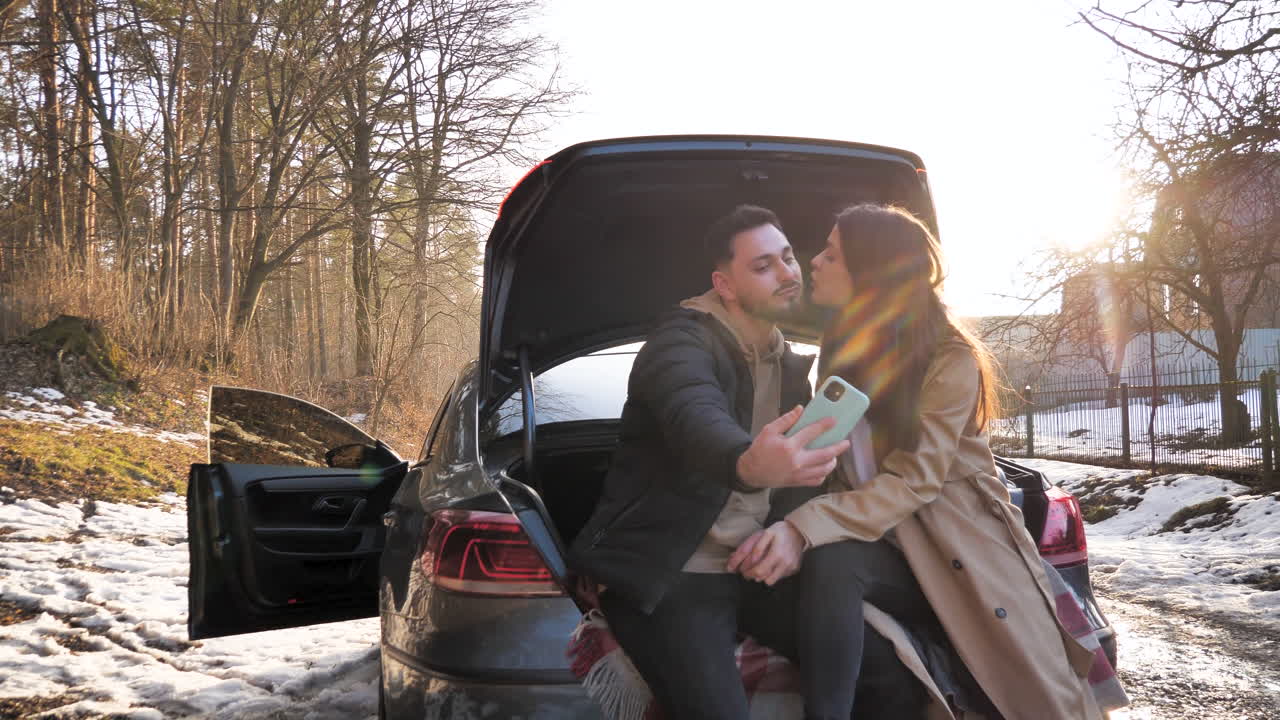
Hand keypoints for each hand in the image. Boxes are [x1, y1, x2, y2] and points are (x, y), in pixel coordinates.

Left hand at [726, 521, 806, 585]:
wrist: (799, 531)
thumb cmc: (781, 531)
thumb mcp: (766, 533)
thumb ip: (757, 547)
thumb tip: (750, 562)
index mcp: (777, 555)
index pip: (759, 571)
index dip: (749, 573)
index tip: (744, 571)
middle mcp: (785, 564)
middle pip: (765, 580)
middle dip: (755, 576)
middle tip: (750, 571)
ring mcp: (791, 568)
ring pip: (772, 580)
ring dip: (764, 576)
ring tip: (762, 566)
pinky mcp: (794, 570)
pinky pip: (780, 577)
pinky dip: (773, 573)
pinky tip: (773, 564)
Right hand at [735, 406, 849, 488]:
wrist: (751, 471)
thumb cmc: (760, 449)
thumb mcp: (769, 430)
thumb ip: (786, 420)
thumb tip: (800, 409)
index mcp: (789, 446)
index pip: (811, 433)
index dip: (824, 425)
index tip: (833, 421)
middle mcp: (797, 461)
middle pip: (825, 454)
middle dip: (838, 447)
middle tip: (846, 442)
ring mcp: (798, 474)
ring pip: (823, 469)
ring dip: (833, 461)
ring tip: (835, 455)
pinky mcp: (798, 482)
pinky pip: (816, 480)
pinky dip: (823, 474)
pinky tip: (824, 467)